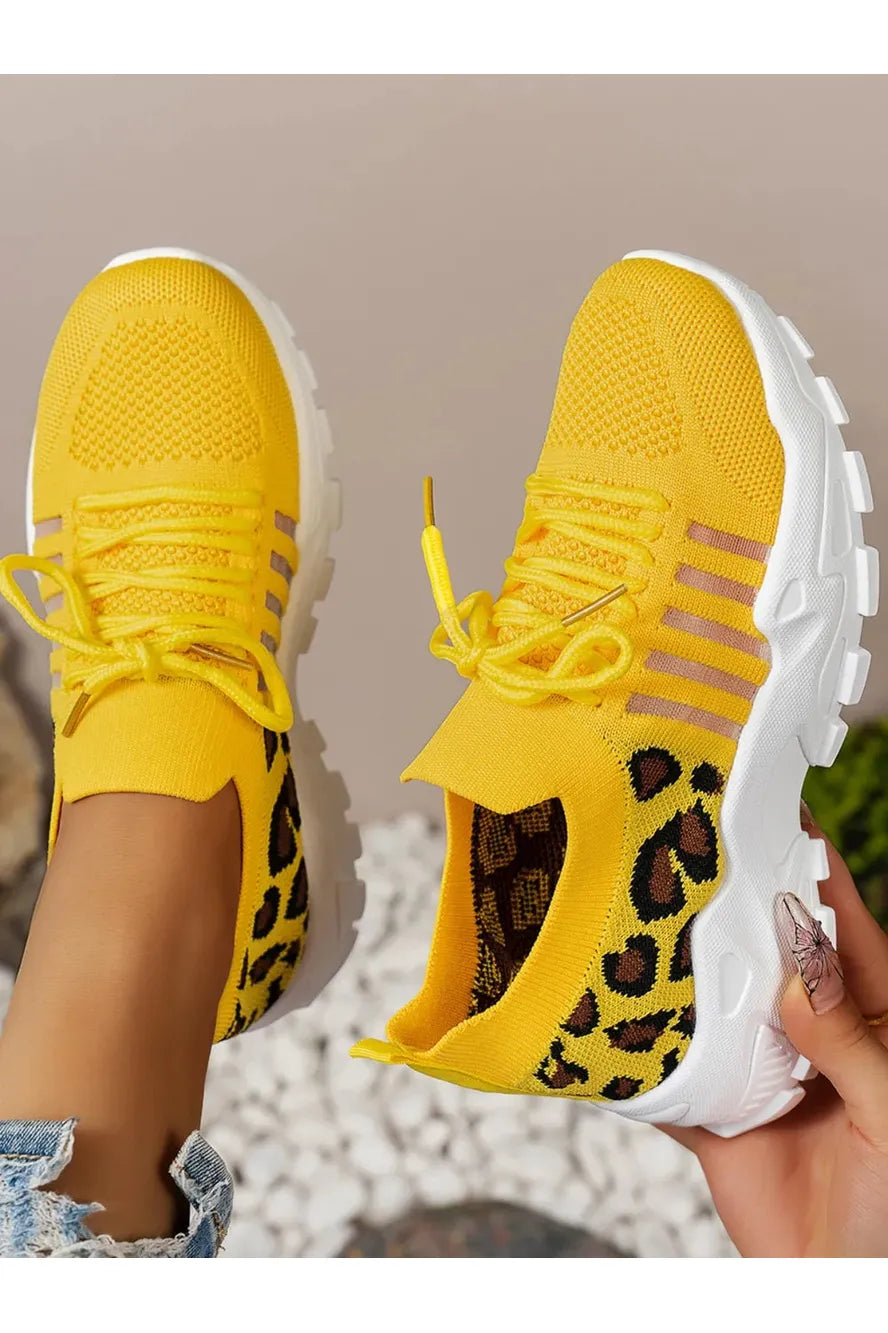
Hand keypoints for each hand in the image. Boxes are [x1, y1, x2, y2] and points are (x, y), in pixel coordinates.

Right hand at [661, 805, 887, 1256]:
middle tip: (681, 847)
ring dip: (678, 966)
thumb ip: (850, 1047)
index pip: (840, 923)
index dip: (809, 865)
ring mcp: (761, 1070)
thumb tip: (795, 980)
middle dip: (730, 902)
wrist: (844, 1295)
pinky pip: (669, 1072)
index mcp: (873, 1018)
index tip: (770, 808)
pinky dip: (636, 1048)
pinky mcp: (716, 1117)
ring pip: (712, 999)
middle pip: (766, 950)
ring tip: (634, 908)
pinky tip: (603, 1009)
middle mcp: (812, 1031)